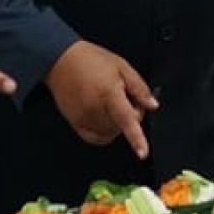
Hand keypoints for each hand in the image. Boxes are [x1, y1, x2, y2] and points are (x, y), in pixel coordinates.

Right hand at [45, 41, 158, 158]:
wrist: (60, 60)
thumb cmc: (91, 59)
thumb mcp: (121, 66)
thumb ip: (138, 87)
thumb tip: (152, 105)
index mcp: (109, 93)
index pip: (126, 119)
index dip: (136, 138)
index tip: (142, 154)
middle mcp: (95, 109)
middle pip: (123, 125)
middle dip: (131, 114)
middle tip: (127, 97)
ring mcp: (84, 118)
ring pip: (111, 132)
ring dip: (118, 122)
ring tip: (111, 102)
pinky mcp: (75, 123)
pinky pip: (96, 137)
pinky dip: (105, 132)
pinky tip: (105, 117)